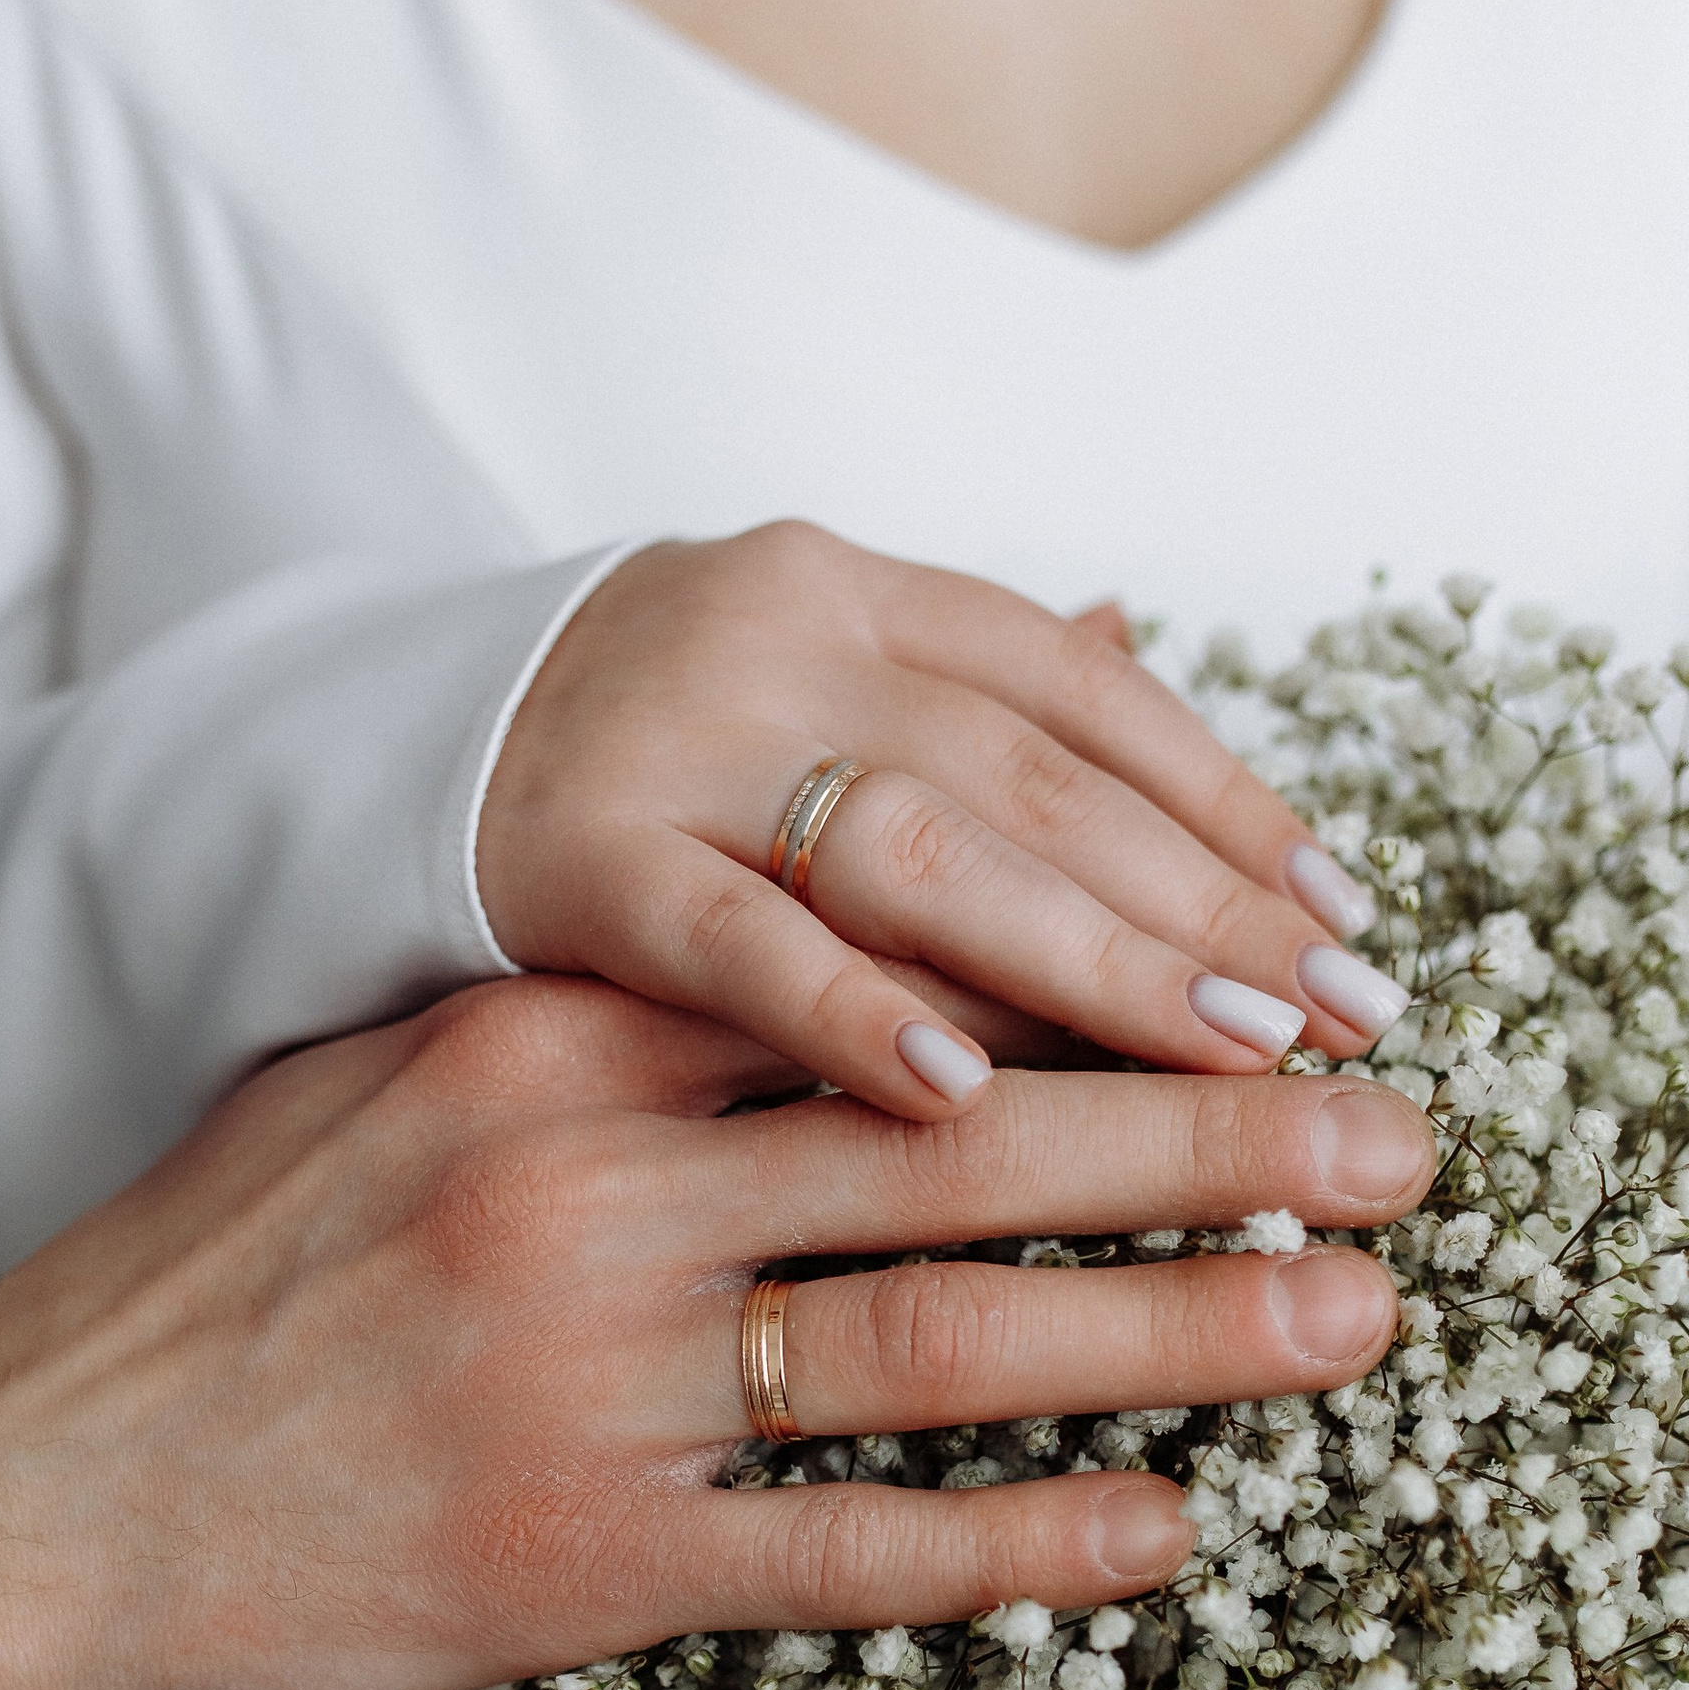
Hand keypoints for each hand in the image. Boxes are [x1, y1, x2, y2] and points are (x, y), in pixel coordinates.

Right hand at [0, 981, 1433, 1689]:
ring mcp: (585, 1380)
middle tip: (1405, 1135)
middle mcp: (583, 1185)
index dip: (1094, 991)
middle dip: (1210, 1133)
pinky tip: (1166, 1533)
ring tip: (1358, 1313)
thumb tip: (797, 914)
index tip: (1255, 990)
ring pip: (935, 1336)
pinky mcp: (573, 1565)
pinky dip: (1015, 1545)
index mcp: (545, 1038)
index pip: (872, 982)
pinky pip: (839, 1550)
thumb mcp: (382, 1078)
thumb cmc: (208, 1287)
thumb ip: (601, 1002)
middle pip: (960, 1140)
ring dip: (1174, 1327)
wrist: (13, 1490)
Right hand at [479, 524, 1407, 1118]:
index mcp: (850, 589)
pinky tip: (964, 1101)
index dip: (1230, 806)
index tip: (1348, 925)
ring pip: (923, 845)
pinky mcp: (569, 861)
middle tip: (1346, 1031)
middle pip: (1039, 777)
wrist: (340, 761)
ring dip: (1096, 962)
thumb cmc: (618, 769)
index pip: (1086, 693)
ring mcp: (671, 742)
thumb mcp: (791, 697)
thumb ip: (956, 704)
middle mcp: (777, 637)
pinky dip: (853, 1012)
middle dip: (1208, 909)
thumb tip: (1152, 655)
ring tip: (1234, 1063)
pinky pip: (730, 943)